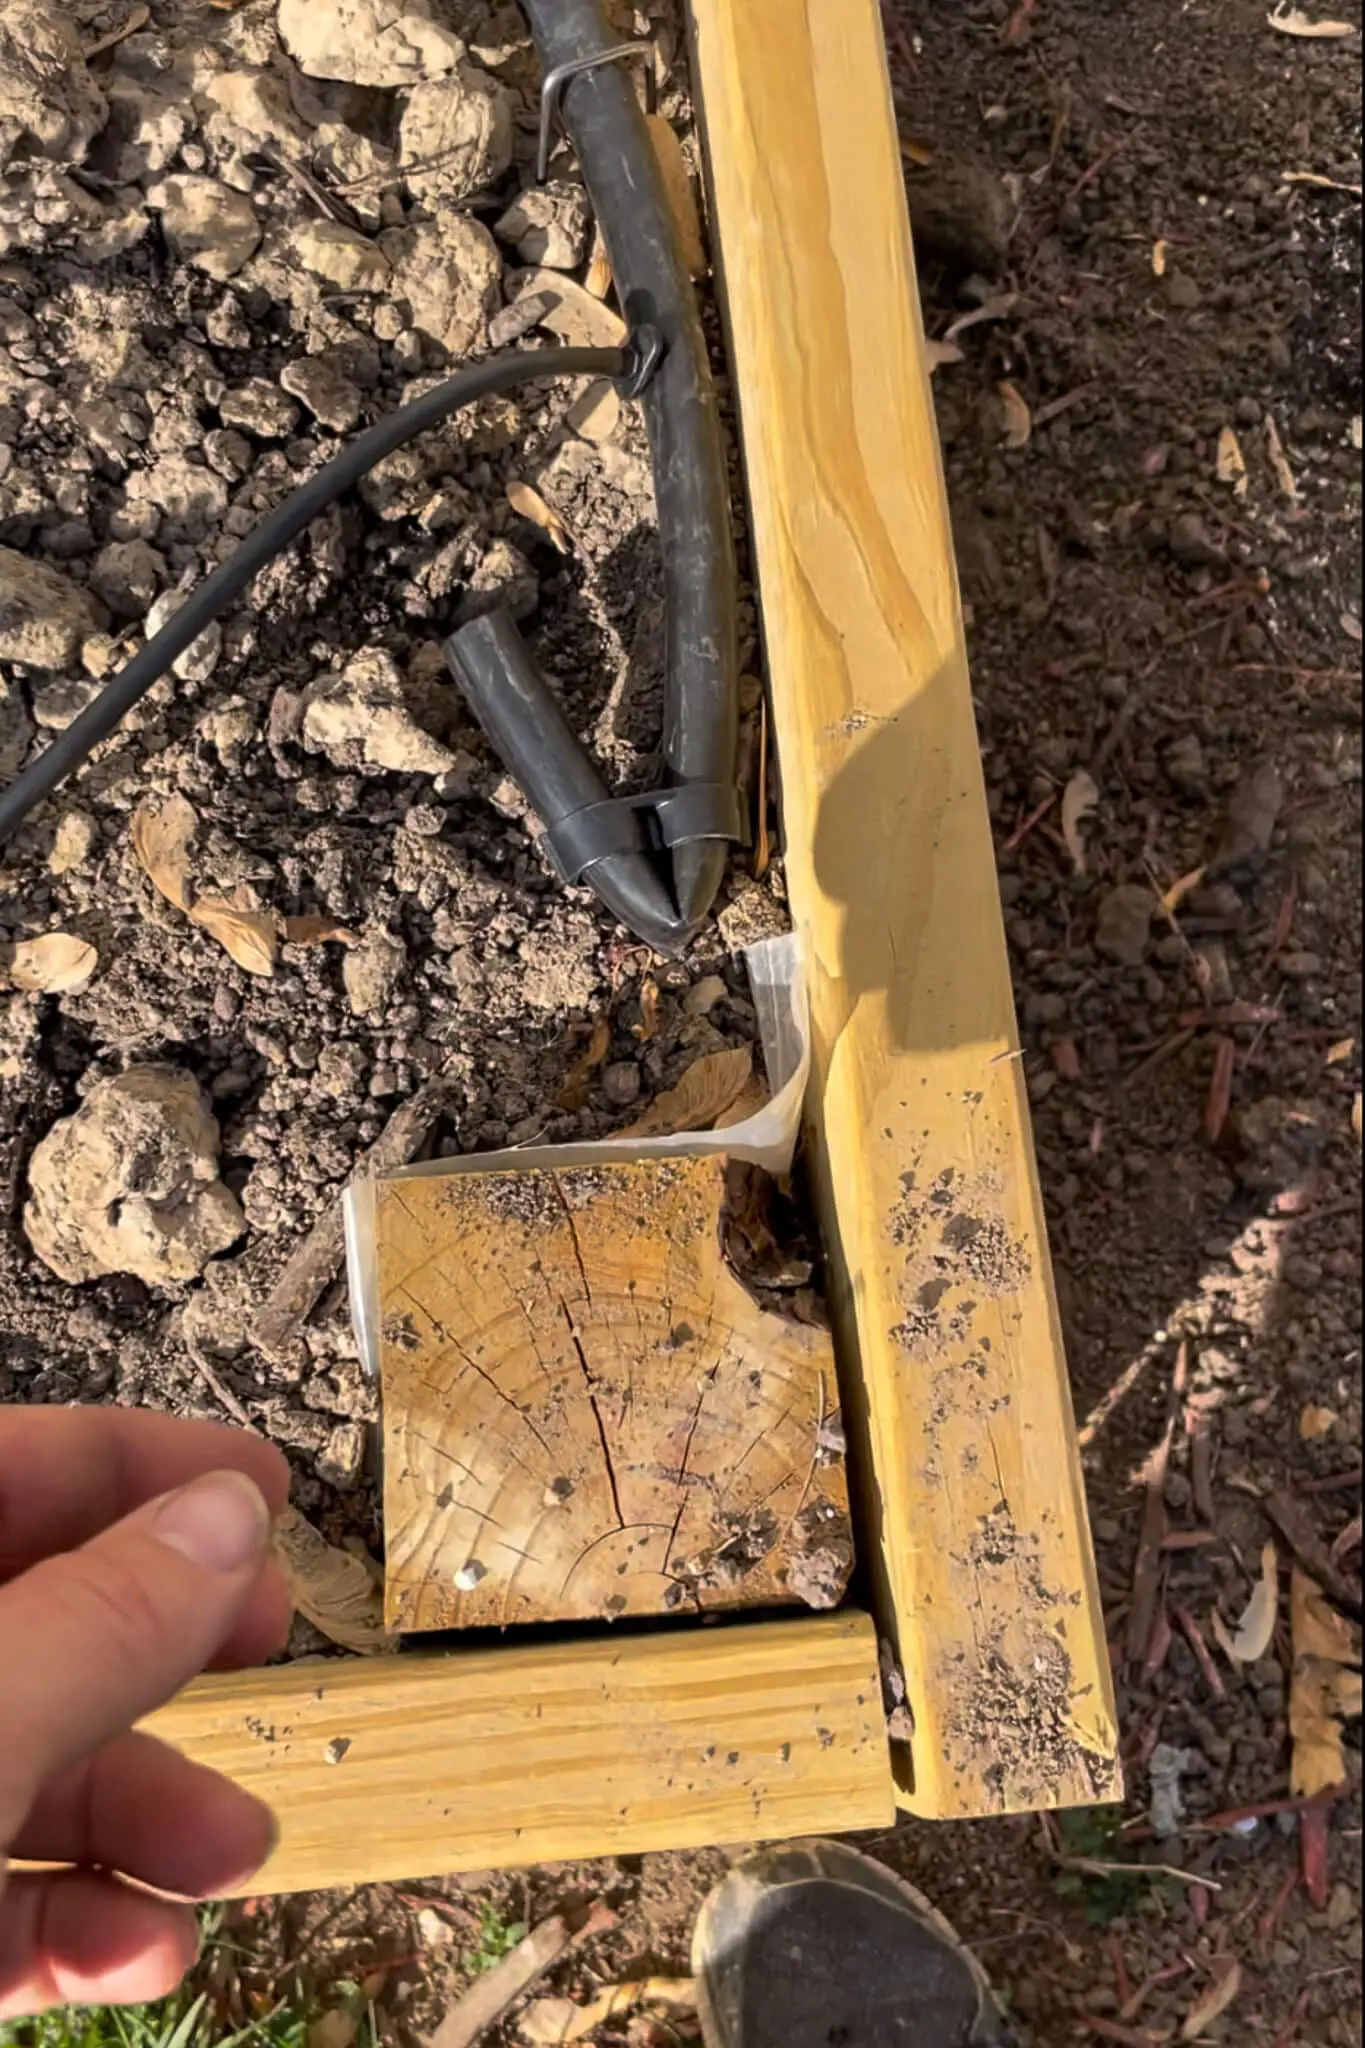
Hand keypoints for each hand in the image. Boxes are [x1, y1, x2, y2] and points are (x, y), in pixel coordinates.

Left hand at [0, 1407, 293, 2018]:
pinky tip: (139, 1945)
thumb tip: (223, 1516)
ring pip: (17, 1764)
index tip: (262, 1484)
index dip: (137, 1462)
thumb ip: (99, 1620)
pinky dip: (72, 1918)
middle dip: (162, 1645)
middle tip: (265, 1639)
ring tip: (232, 1849)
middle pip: (30, 1616)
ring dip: (144, 1808)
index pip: (6, 1465)